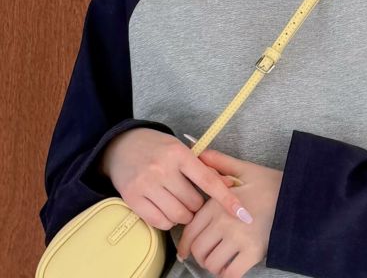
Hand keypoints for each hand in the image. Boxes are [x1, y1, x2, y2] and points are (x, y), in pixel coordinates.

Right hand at [98, 127, 252, 229]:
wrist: (122, 145)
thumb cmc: (158, 147)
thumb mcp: (181, 149)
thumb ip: (203, 167)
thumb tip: (229, 184)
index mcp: (179, 153)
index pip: (207, 180)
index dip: (226, 198)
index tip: (242, 212)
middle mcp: (162, 169)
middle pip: (193, 203)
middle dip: (197, 205)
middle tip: (191, 197)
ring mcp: (146, 185)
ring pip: (178, 215)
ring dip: (184, 215)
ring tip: (179, 203)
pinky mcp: (132, 198)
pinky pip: (159, 222)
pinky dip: (167, 221)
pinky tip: (165, 208)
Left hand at [176, 148, 283, 277]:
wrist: (297, 197)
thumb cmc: (270, 184)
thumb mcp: (244, 170)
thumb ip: (219, 163)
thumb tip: (199, 152)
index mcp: (218, 203)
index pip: (191, 230)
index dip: (185, 243)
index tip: (186, 250)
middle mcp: (224, 222)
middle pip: (199, 249)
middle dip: (199, 255)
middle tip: (206, 253)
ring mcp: (238, 239)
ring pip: (212, 264)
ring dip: (212, 265)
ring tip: (219, 259)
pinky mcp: (253, 253)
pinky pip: (230, 273)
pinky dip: (226, 273)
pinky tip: (231, 265)